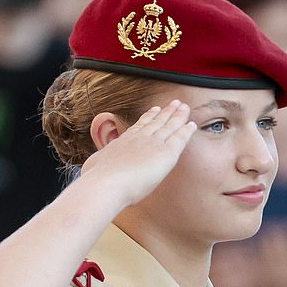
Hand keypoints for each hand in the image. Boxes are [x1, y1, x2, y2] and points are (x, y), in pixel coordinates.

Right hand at [80, 100, 196, 209]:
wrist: (105, 184)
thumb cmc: (96, 180)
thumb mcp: (94, 166)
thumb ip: (100, 163)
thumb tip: (95, 165)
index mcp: (123, 141)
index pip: (139, 126)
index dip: (149, 117)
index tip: (155, 109)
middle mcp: (139, 138)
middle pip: (156, 122)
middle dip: (166, 112)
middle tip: (174, 103)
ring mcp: (153, 144)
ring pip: (169, 126)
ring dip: (178, 116)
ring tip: (184, 107)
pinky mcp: (165, 153)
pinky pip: (179, 139)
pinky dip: (186, 131)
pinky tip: (192, 124)